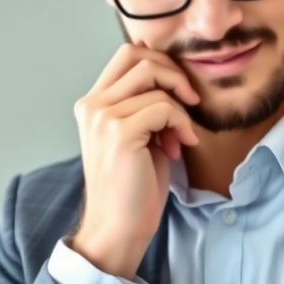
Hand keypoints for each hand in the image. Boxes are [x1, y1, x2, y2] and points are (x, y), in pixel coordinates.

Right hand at [72, 45, 199, 276]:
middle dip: (174, 74)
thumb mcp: (141, 137)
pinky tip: (181, 146)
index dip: (162, 64)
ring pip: (155, 81)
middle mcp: (92, 105)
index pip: (128, 55)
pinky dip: (182, 124)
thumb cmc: (134, 188)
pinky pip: (164, 108)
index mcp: (93, 104)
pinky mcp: (119, 132)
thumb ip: (148, 107)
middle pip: (139, 56)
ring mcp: (102, 117)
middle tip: (191, 102)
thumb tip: (175, 81)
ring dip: (180, 107)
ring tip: (181, 136)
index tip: (180, 93)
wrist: (119, 228)